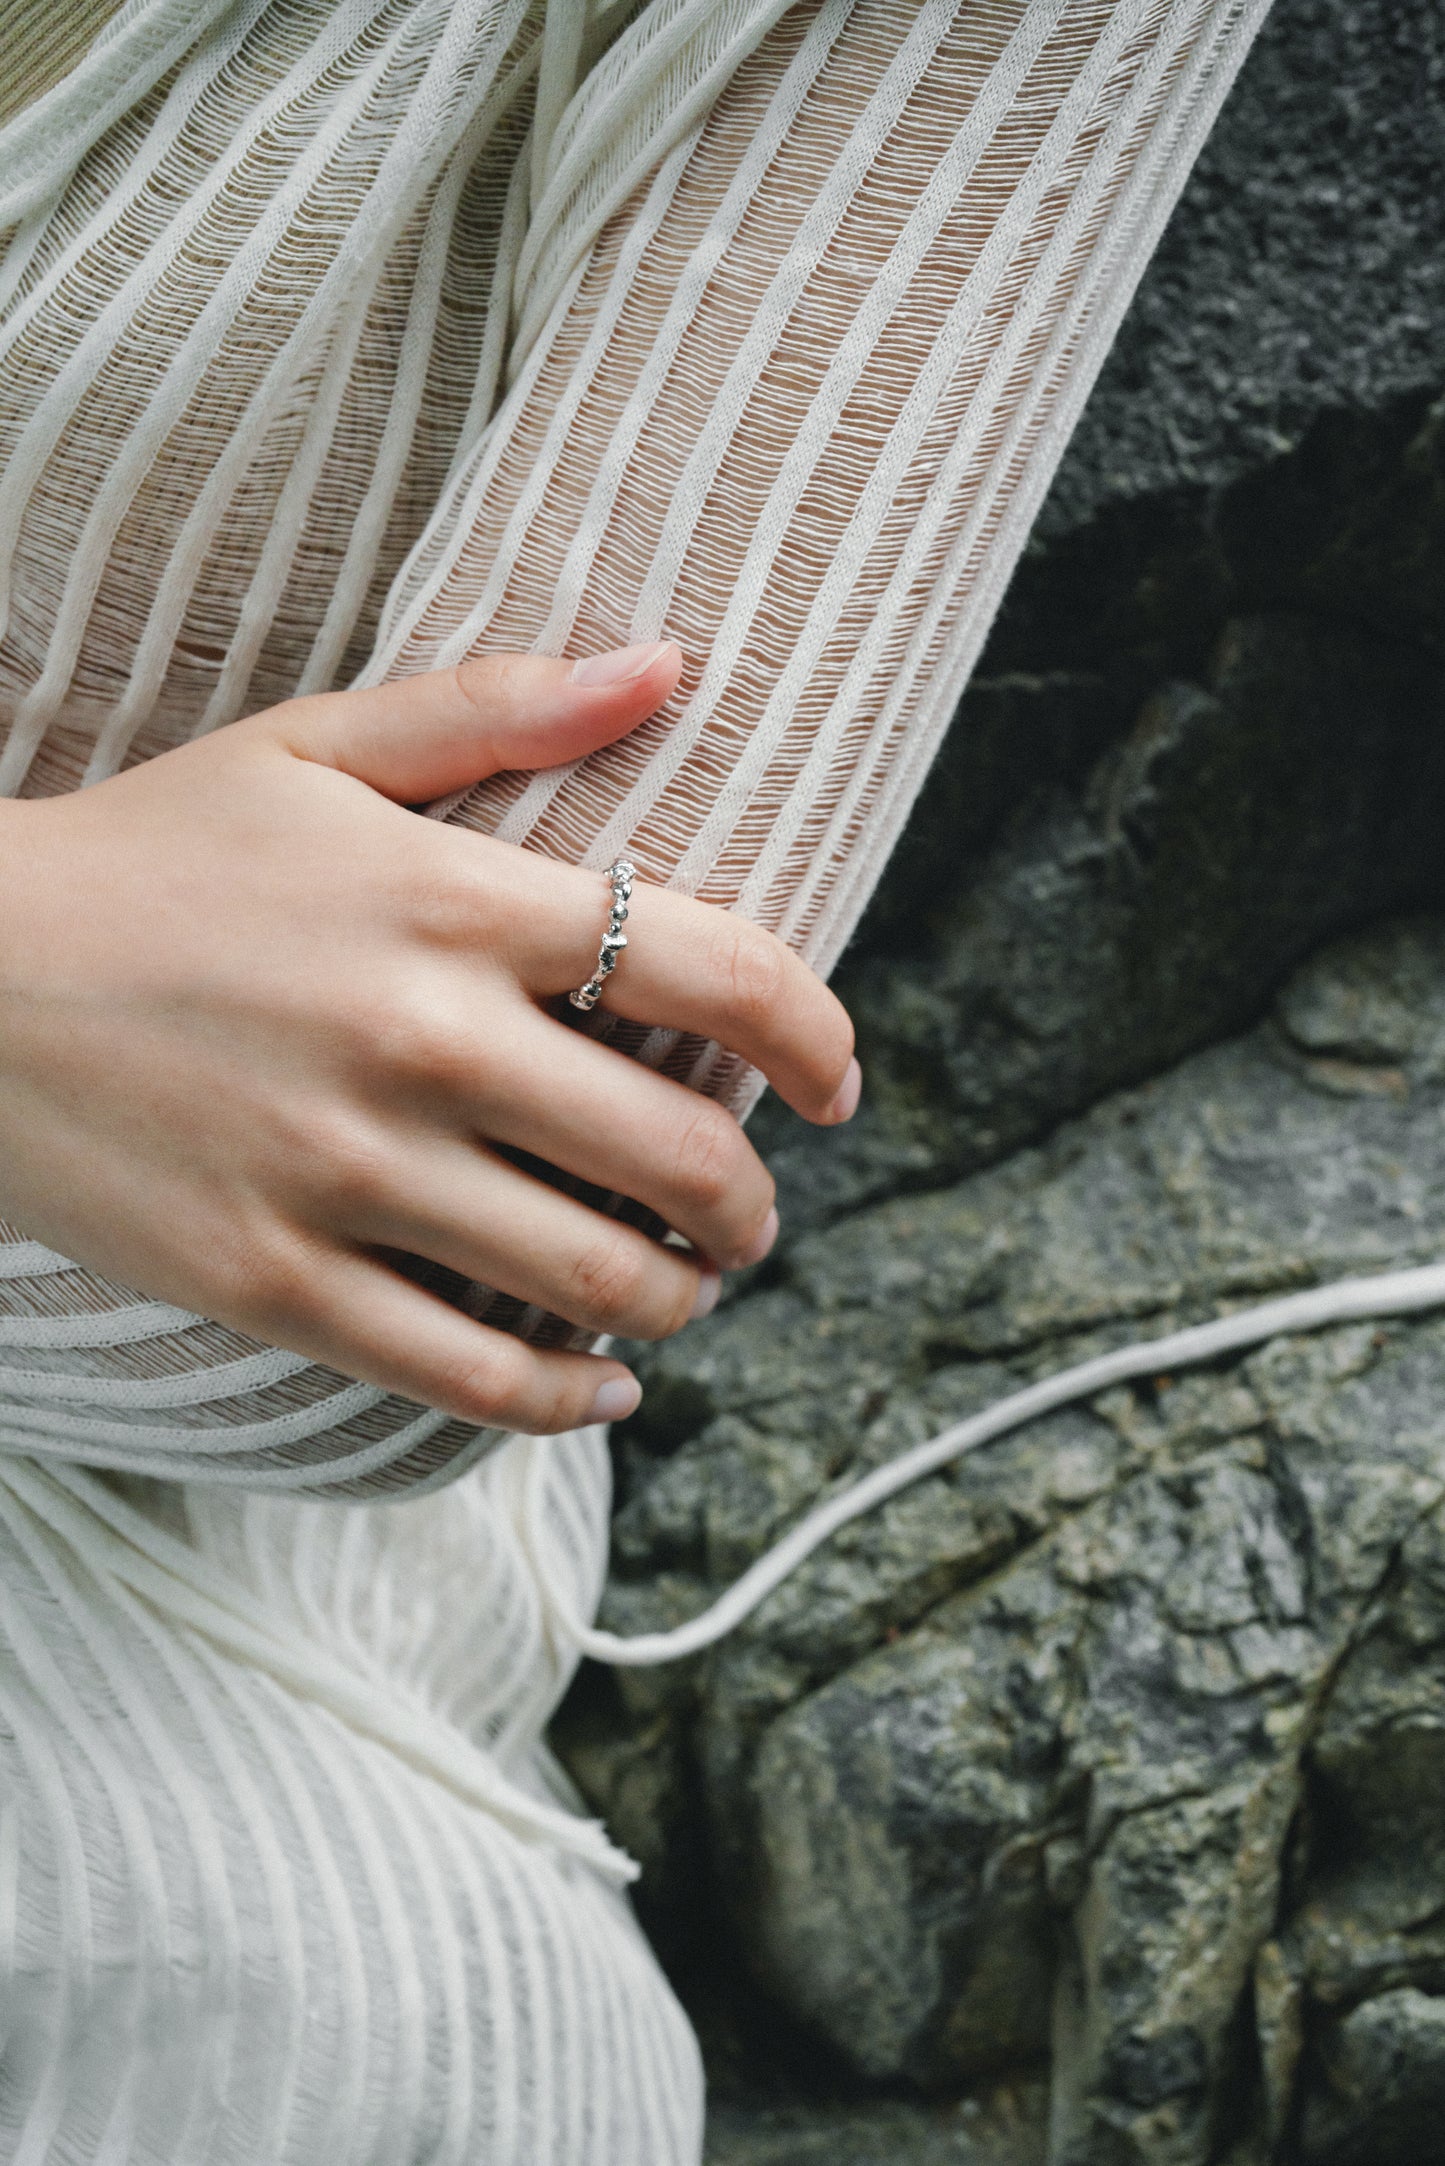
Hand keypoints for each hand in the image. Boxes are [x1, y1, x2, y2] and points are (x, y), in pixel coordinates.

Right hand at [0, 645, 857, 1434]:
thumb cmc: (150, 857)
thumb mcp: (313, 747)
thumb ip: (500, 704)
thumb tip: (671, 664)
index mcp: (452, 902)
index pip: (716, 970)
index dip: (818, 1036)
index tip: (840, 1083)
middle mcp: (421, 1042)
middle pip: (679, 1152)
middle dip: (752, 1201)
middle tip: (754, 1214)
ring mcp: (345, 1173)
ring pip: (594, 1277)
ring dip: (682, 1297)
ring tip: (689, 1289)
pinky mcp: (274, 1282)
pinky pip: (469, 1377)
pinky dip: (568, 1400)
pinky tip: (607, 1388)